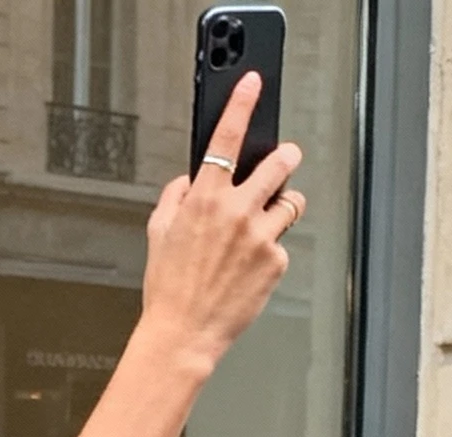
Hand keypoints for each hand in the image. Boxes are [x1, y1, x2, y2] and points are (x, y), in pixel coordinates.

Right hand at [141, 73, 305, 375]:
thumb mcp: (158, 236)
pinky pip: (282, 244)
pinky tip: (251, 267)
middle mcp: (237, 212)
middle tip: (286, 157)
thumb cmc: (168, 290)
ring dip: (285, 204)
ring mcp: (260, 236)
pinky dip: (270, 250)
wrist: (183, 336)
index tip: (252, 85)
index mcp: (205, 199)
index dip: (242, 105)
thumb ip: (175, 199)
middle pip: (279, 163)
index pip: (227, 138)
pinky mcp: (275, 262)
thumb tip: (189, 181)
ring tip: (270, 218)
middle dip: (286, 156)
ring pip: (292, 202)